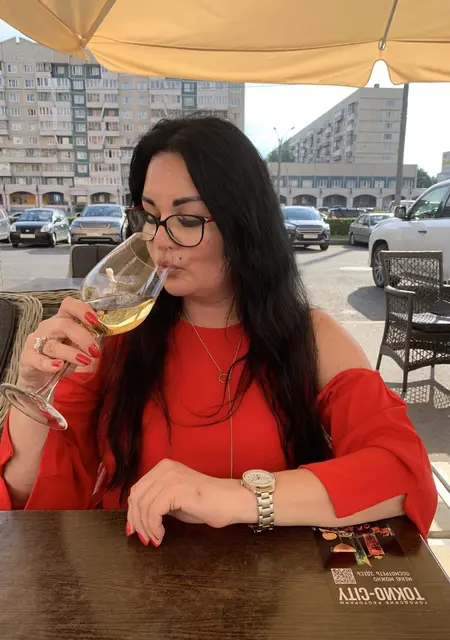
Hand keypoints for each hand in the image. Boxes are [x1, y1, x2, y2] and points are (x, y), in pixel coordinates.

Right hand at [18, 296, 101, 390]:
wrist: (39, 375)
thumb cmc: (61, 357)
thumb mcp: (76, 347)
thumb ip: (87, 339)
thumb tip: (103, 332)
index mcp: (61, 320)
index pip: (69, 305)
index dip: (83, 310)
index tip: (96, 322)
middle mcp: (47, 328)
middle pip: (64, 325)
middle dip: (83, 337)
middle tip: (95, 352)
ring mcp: (35, 342)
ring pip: (53, 345)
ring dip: (72, 354)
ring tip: (86, 362)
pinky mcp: (28, 358)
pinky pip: (39, 360)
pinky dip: (50, 364)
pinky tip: (59, 366)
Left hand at [126, 459, 246, 545]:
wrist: (230, 501)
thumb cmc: (208, 502)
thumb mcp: (176, 499)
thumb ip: (158, 501)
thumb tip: (138, 518)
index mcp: (163, 468)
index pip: (137, 490)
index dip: (133, 512)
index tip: (135, 529)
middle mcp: (165, 468)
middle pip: (137, 497)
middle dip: (137, 521)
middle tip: (144, 538)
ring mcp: (170, 477)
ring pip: (143, 506)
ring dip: (146, 527)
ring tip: (155, 539)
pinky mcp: (175, 489)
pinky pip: (153, 512)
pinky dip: (153, 527)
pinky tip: (161, 535)